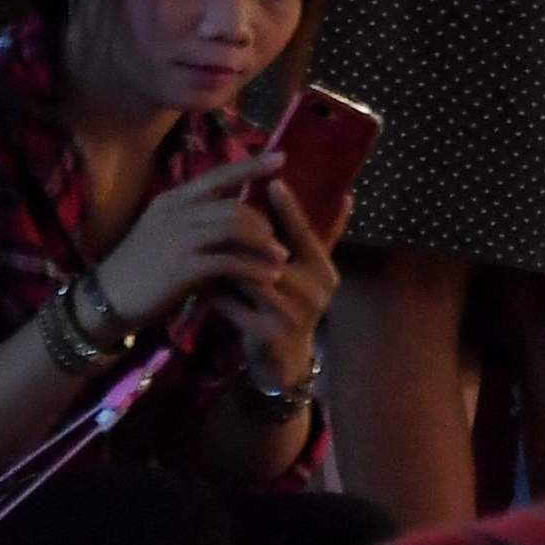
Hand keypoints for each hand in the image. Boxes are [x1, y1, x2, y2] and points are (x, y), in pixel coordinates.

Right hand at [89, 160, 288, 329]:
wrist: (104, 299)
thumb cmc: (140, 268)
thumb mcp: (166, 234)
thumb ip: (198, 221)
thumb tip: (239, 215)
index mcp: (172, 200)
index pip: (217, 175)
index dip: (251, 165)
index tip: (281, 156)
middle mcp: (175, 212)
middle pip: (234, 206)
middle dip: (264, 223)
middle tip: (280, 242)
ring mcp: (177, 238)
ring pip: (235, 228)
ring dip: (264, 245)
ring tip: (280, 260)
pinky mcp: (182, 267)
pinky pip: (229, 261)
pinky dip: (253, 269)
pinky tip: (268, 278)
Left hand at [215, 179, 341, 380]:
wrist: (283, 363)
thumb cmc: (292, 308)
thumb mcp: (310, 273)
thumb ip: (322, 236)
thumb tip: (346, 195)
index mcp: (324, 271)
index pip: (303, 232)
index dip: (287, 207)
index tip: (271, 181)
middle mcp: (314, 291)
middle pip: (270, 253)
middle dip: (240, 237)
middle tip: (213, 217)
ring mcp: (292, 314)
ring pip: (248, 276)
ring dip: (223, 264)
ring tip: (201, 249)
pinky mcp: (266, 332)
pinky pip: (232, 304)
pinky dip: (214, 293)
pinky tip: (198, 284)